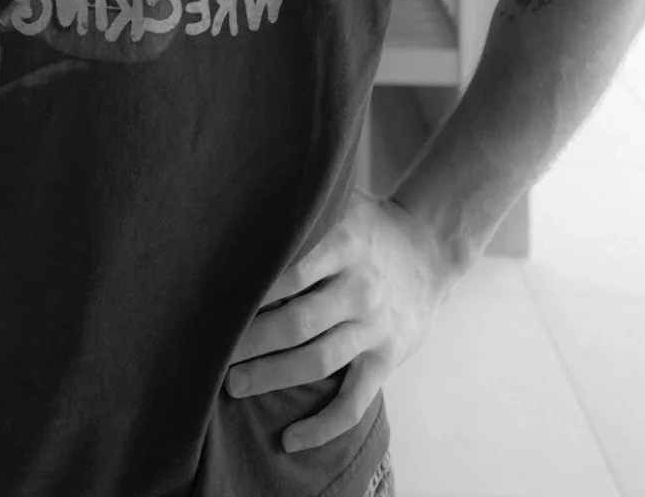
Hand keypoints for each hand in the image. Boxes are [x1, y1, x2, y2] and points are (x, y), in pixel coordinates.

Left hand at [224, 190, 456, 453]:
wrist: (431, 248)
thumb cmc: (369, 227)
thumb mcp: (341, 204)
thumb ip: (303, 214)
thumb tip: (242, 218)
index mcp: (346, 244)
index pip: (294, 270)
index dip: (256, 291)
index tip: (219, 303)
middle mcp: (360, 288)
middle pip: (298, 321)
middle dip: (252, 341)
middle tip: (213, 352)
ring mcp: (374, 327)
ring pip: (318, 361)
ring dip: (272, 376)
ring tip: (234, 384)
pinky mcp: (386, 359)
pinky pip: (354, 401)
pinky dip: (323, 425)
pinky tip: (291, 439)